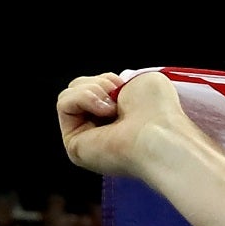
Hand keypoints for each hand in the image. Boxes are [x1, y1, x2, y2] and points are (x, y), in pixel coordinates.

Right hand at [58, 69, 186, 180]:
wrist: (160, 135)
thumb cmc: (160, 112)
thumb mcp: (143, 80)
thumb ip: (123, 80)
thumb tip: (110, 88)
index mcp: (123, 119)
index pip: (98, 88)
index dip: (108, 81)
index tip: (123, 85)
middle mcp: (105, 131)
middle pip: (80, 88)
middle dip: (99, 84)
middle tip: (118, 96)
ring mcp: (89, 139)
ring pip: (70, 94)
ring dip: (92, 90)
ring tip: (113, 107)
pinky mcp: (75, 145)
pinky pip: (64, 104)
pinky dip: (83, 99)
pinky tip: (104, 112)